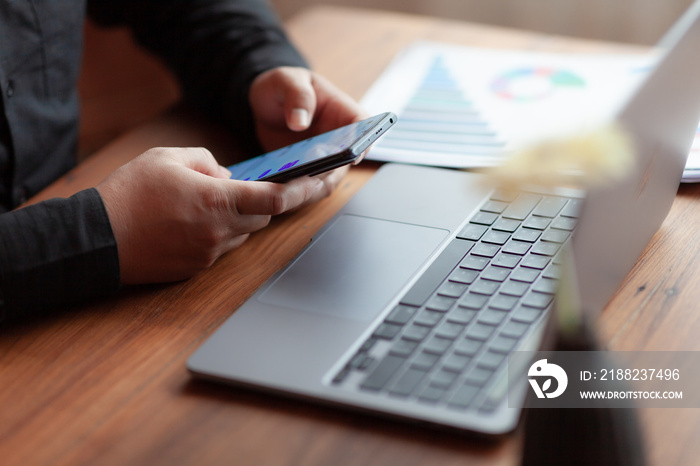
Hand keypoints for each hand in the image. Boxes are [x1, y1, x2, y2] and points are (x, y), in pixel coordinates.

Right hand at [97, 147, 323, 283]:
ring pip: (243, 234)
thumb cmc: (128, 195)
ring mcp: (209, 254)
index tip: (320, 182)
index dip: (302, 190)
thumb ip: (207, 160)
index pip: (275, 198)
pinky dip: (219, 232)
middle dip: (262, 201)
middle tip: (245, 186)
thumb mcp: (167, 157)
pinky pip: (221, 248)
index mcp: (217, 201)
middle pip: (263, 217)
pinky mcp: (196, 268)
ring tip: (204, 201)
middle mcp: (219, 232)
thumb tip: (227, 176)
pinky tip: (191, 221)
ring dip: (238, 217)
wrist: (95, 239)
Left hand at [249, 67, 367, 204]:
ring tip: (288, 187)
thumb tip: (300, 121)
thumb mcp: (285, 80)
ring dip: (311, 188)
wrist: (264, 105)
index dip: (364, 142)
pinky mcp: (308, 173)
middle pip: (347, 162)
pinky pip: (308, 189)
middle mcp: (339, 139)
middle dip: (331, 172)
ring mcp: (325, 158)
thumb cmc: (281, 87)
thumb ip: (297, 95)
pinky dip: (295, 193)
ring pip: (328, 181)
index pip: (363, 126)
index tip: (354, 156)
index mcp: (341, 111)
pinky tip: (277, 190)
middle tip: (308, 174)